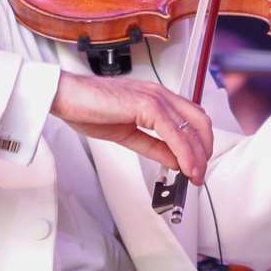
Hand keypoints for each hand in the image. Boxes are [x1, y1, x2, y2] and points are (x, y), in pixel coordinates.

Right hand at [50, 72, 212, 183]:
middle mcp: (160, 94)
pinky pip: (173, 132)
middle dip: (204, 151)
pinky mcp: (147, 104)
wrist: (66, 96)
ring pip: (189, 128)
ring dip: (196, 156)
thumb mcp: (128, 134)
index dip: (200, 144)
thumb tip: (173, 159)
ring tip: (195, 176)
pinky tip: (184, 167)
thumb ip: (153, 145)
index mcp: (156, 98)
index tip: (197, 165)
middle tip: (199, 174)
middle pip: (199, 122)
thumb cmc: (88, 108)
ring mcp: (155, 97)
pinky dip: (183, 152)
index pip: (191, 119)